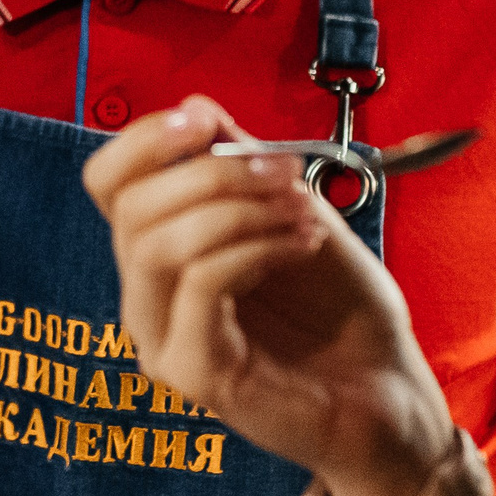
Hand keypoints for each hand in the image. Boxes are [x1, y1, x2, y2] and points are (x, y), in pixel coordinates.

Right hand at [84, 95, 458, 495]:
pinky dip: (257, 247)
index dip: (144, 140)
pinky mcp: (194, 375)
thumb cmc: (339, 306)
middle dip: (214, 173)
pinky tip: (303, 244)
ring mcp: (163, 340)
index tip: (205, 121)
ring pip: (159, 244)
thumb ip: (240, 162)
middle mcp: (147, 297)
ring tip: (302, 212)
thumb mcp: (292, 209)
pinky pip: (201, 284)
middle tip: (286, 172)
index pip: (109, 184)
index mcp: (160, 253)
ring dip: (239, 208)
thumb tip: (194, 107)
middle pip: (131, 208)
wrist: (386, 388)